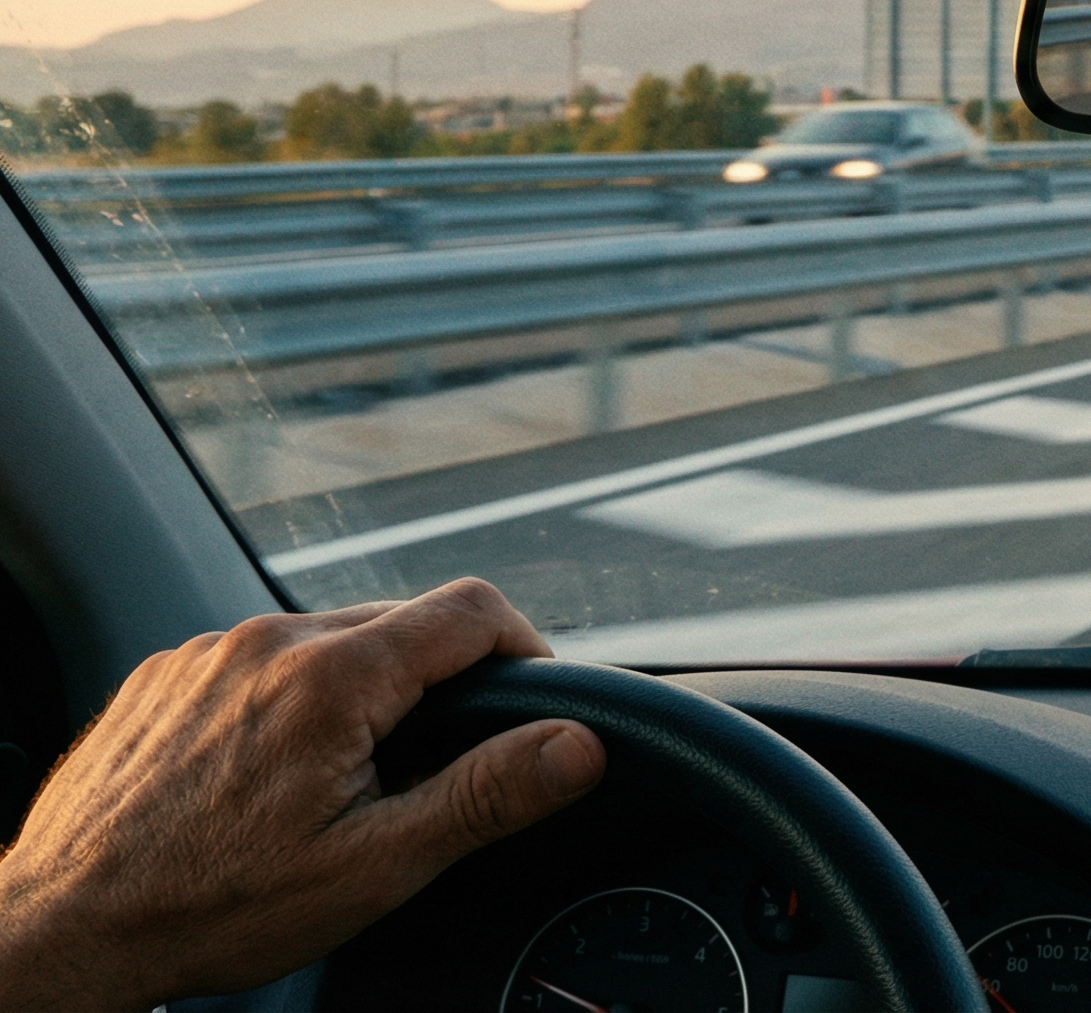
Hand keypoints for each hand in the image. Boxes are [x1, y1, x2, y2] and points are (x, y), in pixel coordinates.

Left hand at [0, 578, 604, 1008]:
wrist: (61, 931)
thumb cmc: (211, 909)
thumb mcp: (374, 866)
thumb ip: (486, 794)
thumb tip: (578, 745)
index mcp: (334, 678)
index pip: (474, 610)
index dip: (526, 649)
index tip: (532, 701)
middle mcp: (269, 641)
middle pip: (404, 620)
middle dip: (442, 680)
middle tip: (438, 766)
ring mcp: (209, 652)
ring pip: (329, 637)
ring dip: (364, 688)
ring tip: (348, 779)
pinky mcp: (165, 673)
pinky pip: (261, 658)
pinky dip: (292, 698)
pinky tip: (273, 773)